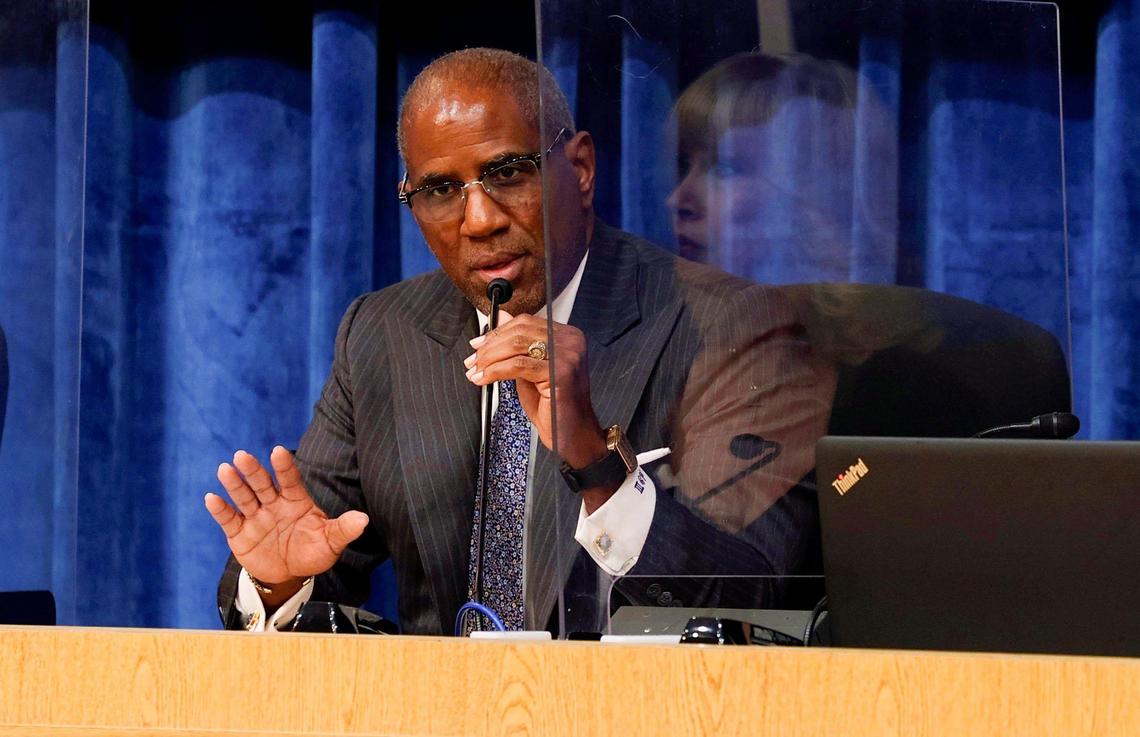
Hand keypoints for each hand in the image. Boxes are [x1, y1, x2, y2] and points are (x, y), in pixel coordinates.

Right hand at [204, 446, 368, 604]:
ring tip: (225, 469)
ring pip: (244, 497)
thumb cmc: (312, 552)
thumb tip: (364, 519)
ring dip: (235, 484)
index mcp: (296, 501)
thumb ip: (343, 529)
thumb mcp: (330, 542)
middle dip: (253, 470)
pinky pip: (229, 519)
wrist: (290, 575)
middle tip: (243, 455)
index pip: (290, 480)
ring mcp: (255, 517)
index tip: (279, 451)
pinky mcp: (239, 533)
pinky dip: (220, 510)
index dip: (284, 467)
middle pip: (262, 484)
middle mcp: (274, 504)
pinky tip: (211, 498)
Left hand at [464, 312, 607, 470]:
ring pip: (516, 346)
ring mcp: (568, 356)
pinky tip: (484, 379)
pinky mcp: (560, 373)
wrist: (572, 433)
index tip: (479, 344)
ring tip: (476, 370)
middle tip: (473, 360)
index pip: (526, 322)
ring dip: (489, 359)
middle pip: (520, 332)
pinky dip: (495, 371)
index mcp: (567, 335)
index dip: (498, 332)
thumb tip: (499, 318)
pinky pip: (518, 366)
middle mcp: (571, 341)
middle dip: (489, 346)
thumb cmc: (554, 405)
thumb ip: (516, 347)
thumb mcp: (529, 369)